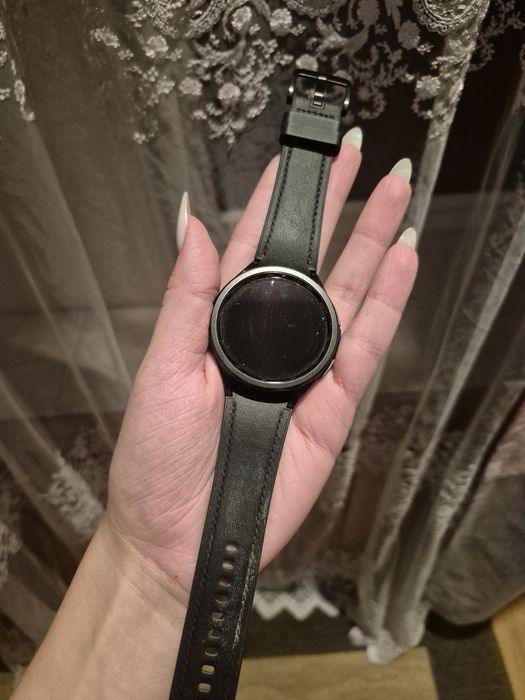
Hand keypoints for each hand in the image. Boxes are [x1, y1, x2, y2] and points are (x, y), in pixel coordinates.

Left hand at [105, 139, 417, 605]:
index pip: (257, 245)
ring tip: (396, 195)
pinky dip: (387, 303)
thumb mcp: (161, 368)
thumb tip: (190, 227)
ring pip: (349, 294)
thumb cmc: (157, 458)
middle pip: (314, 260)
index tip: (302, 159)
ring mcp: (306, 369)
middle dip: (340, 207)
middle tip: (364, 159)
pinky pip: (365, 346)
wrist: (180, 534)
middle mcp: (269, 338)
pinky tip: (401, 262)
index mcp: (222, 322)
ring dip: (374, 243)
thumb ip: (185, 297)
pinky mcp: (333, 406)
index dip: (282, 200)